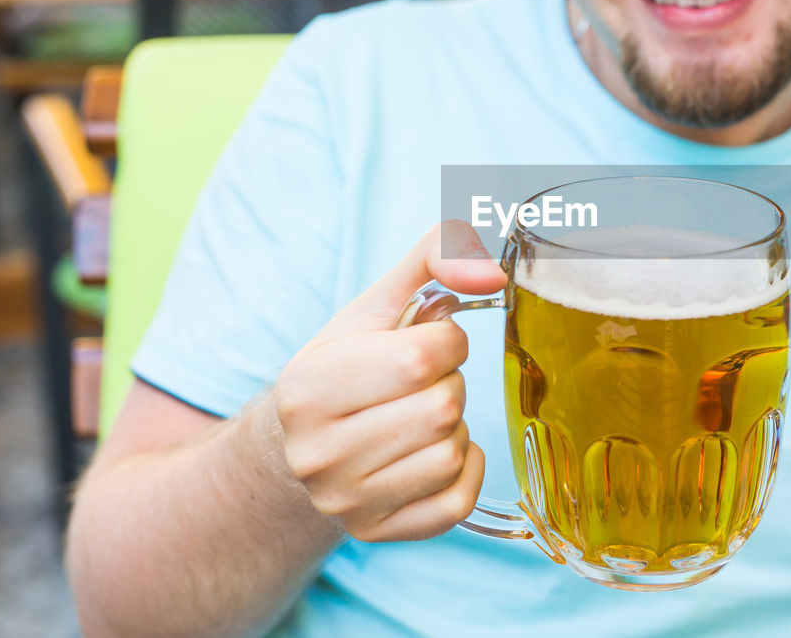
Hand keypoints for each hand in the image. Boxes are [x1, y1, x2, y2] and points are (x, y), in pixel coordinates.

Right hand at [271, 221, 506, 541]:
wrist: (297, 444)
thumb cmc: (346, 365)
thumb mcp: (376, 305)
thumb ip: (435, 259)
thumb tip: (493, 269)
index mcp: (309, 387)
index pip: (422, 358)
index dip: (449, 342)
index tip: (431, 343)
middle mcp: (318, 452)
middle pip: (442, 409)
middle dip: (450, 384)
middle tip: (424, 383)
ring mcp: (344, 500)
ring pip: (451, 453)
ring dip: (455, 426)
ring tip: (422, 415)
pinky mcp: (373, 532)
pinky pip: (457, 501)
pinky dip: (465, 469)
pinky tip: (437, 450)